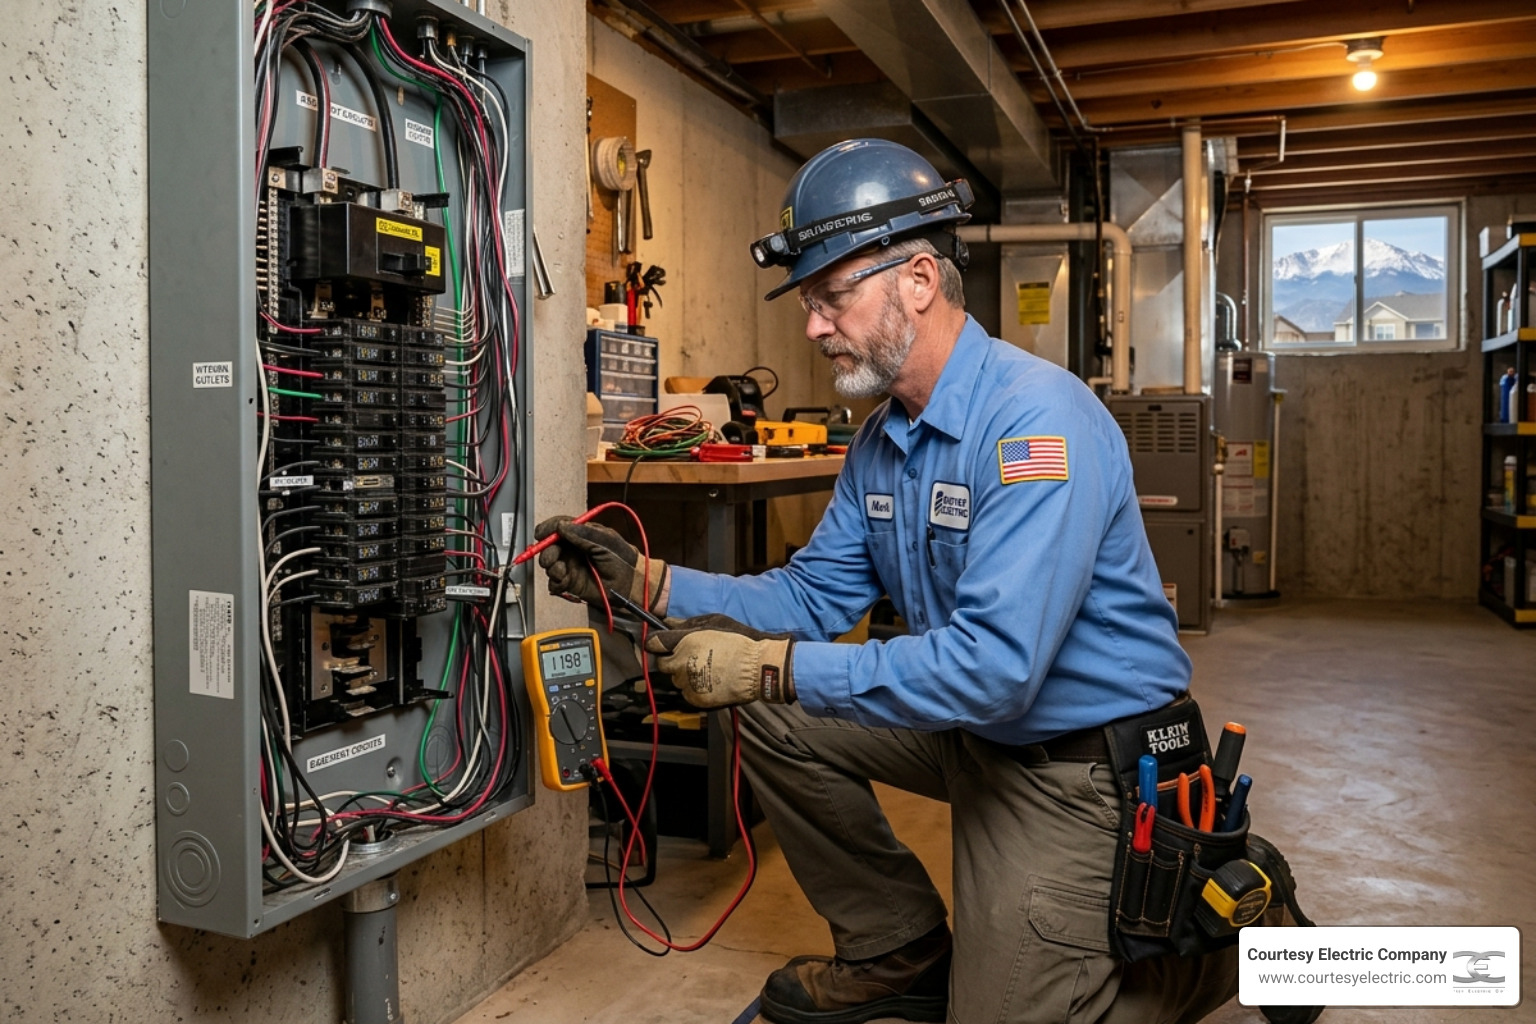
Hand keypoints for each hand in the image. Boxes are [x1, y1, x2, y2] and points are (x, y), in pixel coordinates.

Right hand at [534, 515, 668, 613]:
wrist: (631, 584)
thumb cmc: (623, 559)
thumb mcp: (605, 541)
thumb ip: (583, 533)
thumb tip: (561, 526)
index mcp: (581, 534)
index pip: (558, 527)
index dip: (547, 529)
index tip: (541, 534)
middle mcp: (573, 549)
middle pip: (549, 546)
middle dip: (546, 551)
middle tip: (551, 558)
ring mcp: (571, 566)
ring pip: (549, 564)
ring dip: (551, 567)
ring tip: (562, 571)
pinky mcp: (571, 583)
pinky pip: (554, 582)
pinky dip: (555, 582)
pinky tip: (564, 581)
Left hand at [644, 614, 794, 707]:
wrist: (759, 668)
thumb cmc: (740, 641)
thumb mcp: (714, 622)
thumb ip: (687, 624)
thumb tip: (668, 623)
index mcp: (684, 642)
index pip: (653, 643)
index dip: (656, 643)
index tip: (659, 644)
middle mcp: (682, 663)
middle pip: (662, 664)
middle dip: (672, 660)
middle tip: (690, 657)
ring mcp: (688, 683)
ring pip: (675, 680)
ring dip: (684, 675)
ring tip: (706, 669)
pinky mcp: (697, 698)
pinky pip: (687, 693)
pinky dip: (694, 689)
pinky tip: (710, 681)